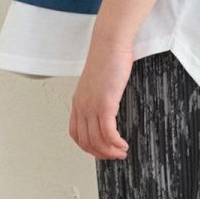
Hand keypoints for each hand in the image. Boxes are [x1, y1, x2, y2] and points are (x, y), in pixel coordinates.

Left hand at [69, 37, 132, 159]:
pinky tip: (123, 144)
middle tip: (115, 155)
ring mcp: (91, 106)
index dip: (88, 147)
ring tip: (122, 152)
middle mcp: (81, 106)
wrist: (110, 43)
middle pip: (86, 141)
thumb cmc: (108, 57)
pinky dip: (116, 143)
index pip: (76, 134)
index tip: (102, 150)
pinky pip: (108, 132)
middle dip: (101, 154)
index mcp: (78, 101)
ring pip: (97, 140)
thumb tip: (108, 107)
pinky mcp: (104, 103)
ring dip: (110, 151)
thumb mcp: (99, 81)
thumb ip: (99, 95)